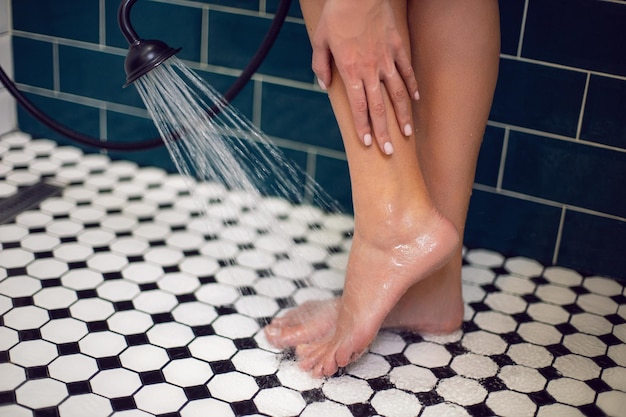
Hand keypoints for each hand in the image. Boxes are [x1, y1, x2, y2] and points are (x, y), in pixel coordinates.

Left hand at [312, 0, 418, 154]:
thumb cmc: (336, 15)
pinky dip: (412, 86)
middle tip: (389, 152)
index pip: (358, 107)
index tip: (368, 145)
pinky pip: (407, 71)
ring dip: (403, 116)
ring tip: (407, 134)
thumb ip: (320, 66)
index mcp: (351, 71)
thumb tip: (323, 85)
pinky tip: (415, 100)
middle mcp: (371, 69)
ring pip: (398, 93)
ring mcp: (387, 59)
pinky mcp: (398, 47)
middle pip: (379, 108)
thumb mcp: (320, 40)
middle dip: (384, 132)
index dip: (363, 128)